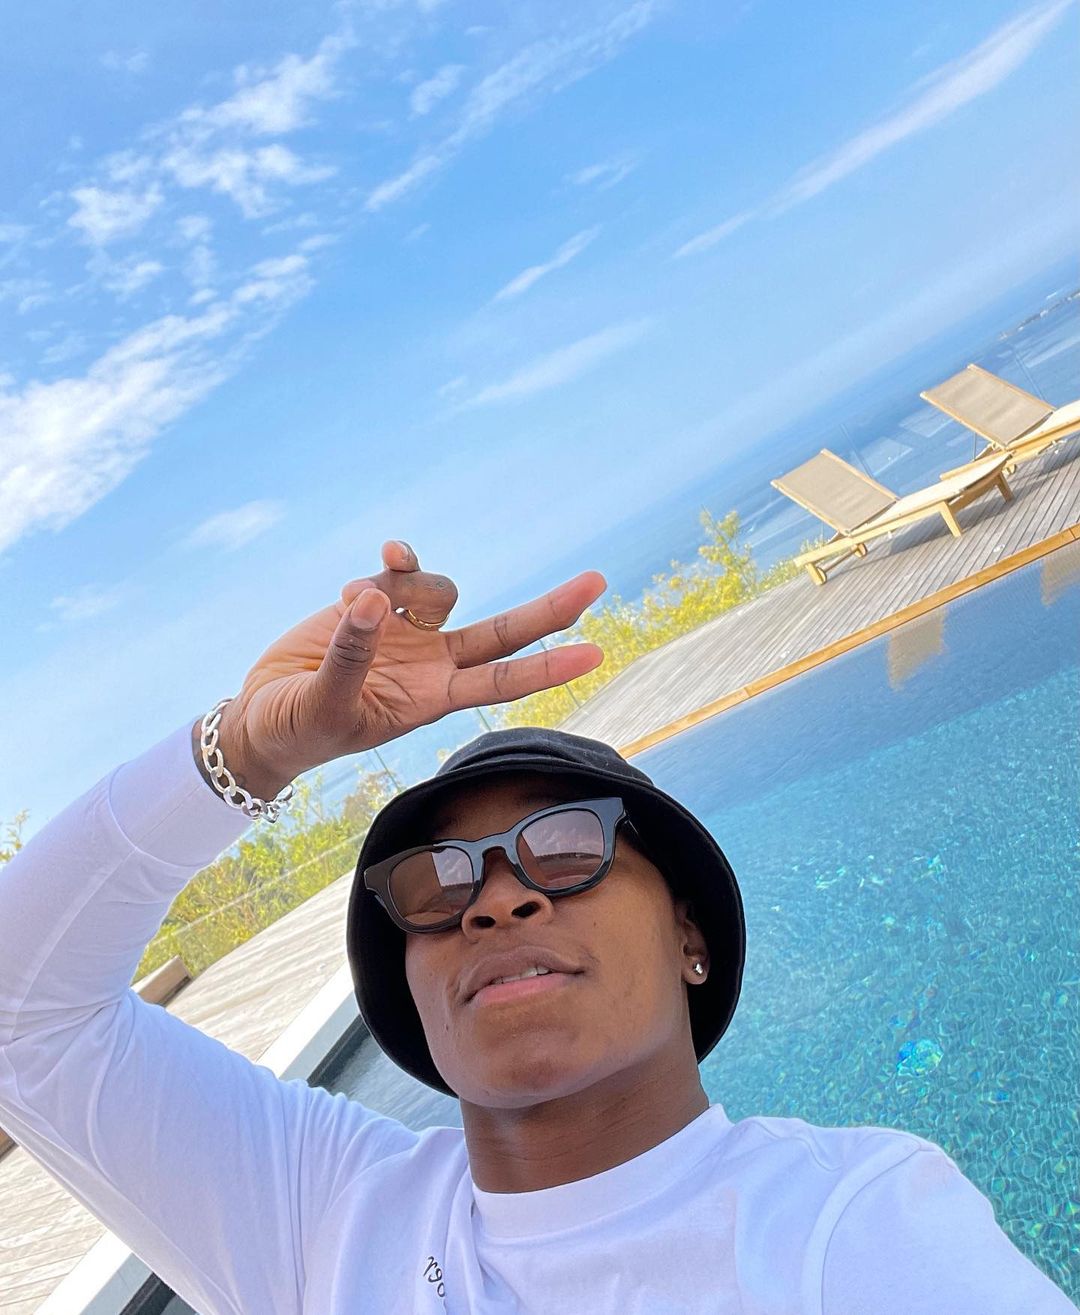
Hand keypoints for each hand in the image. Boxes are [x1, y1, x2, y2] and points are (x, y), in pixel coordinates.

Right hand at [198, 541, 605, 795]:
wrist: (263, 717)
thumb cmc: (301, 729)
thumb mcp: (326, 705)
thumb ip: (351, 656)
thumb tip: (375, 600)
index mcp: (433, 698)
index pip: (503, 681)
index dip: (549, 667)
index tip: (596, 654)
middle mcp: (432, 662)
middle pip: (505, 630)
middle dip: (551, 608)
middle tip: (598, 582)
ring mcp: (408, 630)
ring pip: (442, 588)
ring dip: (409, 582)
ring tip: (347, 604)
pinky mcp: (377, 603)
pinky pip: (402, 569)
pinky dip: (397, 560)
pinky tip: (381, 559)